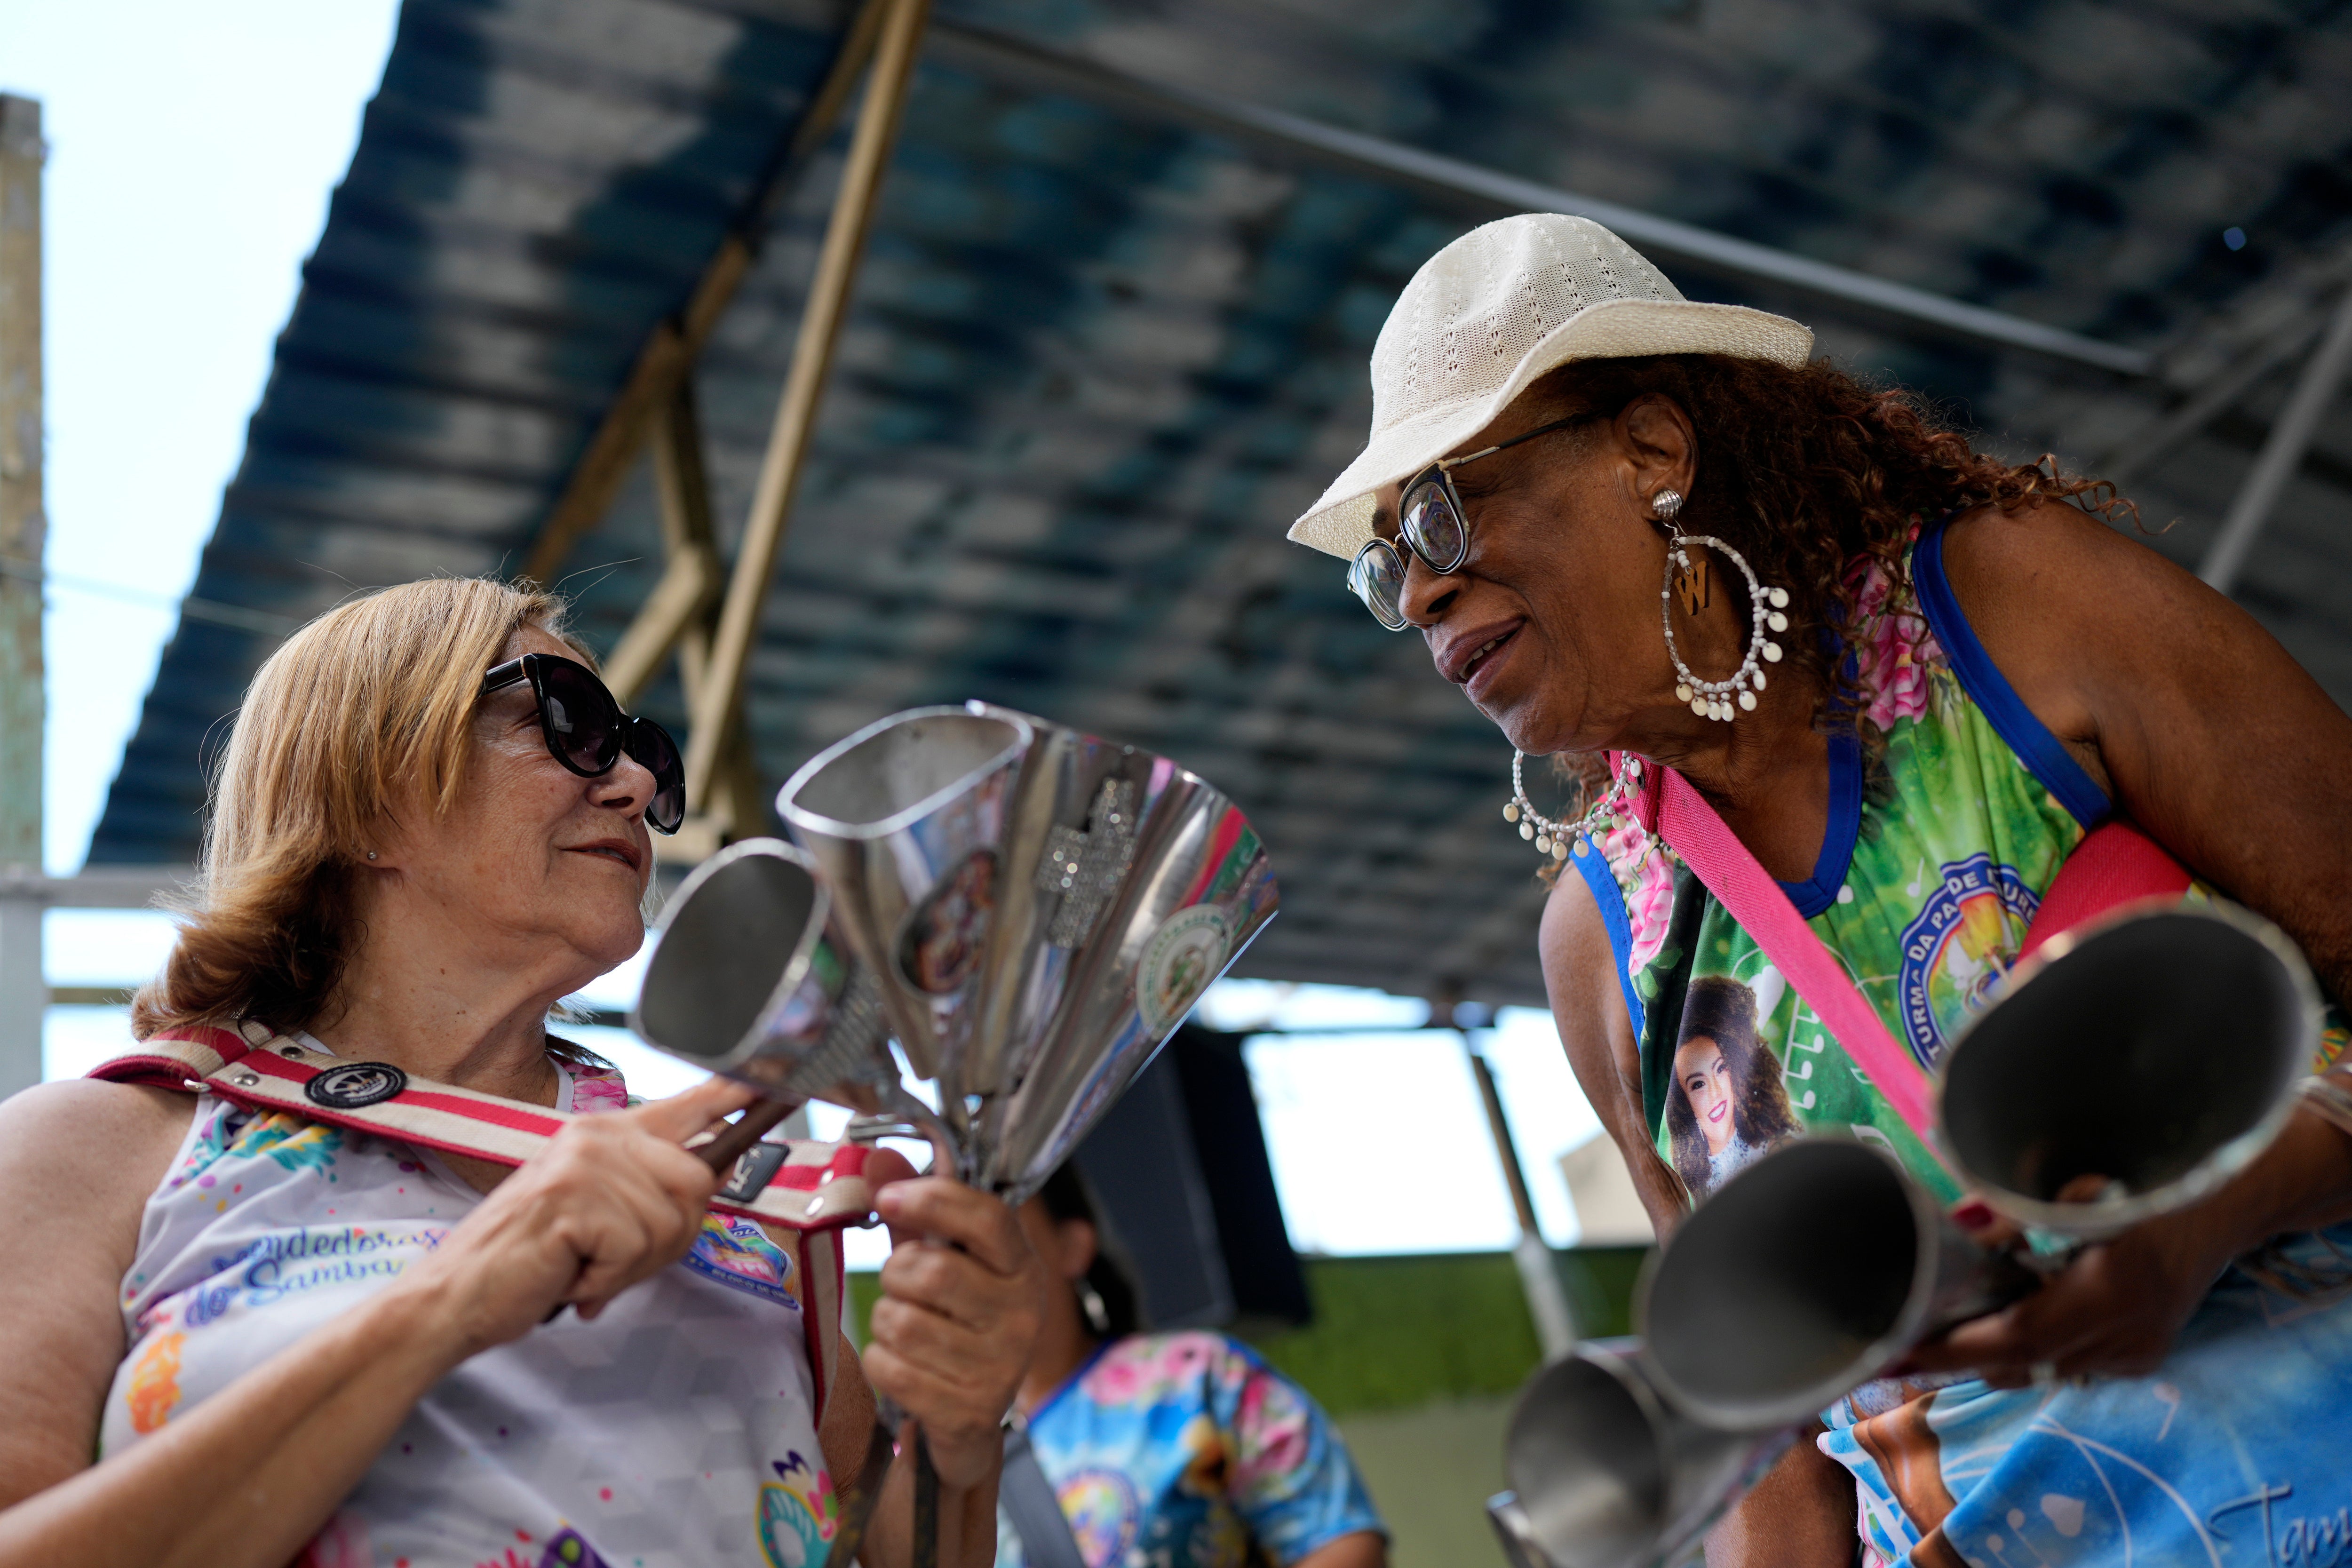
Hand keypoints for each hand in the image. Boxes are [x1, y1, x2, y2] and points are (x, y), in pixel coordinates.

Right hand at [388, 1076, 755, 1353]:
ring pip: (670, 1221)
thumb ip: (651, 1192)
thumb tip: (713, 1174)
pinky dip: (606, 1279)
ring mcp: (585, 1162)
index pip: (687, 1102)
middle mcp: (599, 1135)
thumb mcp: (600, 1215)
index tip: (778, 1077)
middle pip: (698, 1179)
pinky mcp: (574, 1200)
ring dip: (631, 1265)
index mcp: (607, 1133)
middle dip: (670, 1237)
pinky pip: (635, 1248)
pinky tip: (571, 1276)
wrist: (456, 1297)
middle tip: (614, 1261)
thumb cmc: (530, 1261)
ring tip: (583, 1267)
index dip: (738, 1091)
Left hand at [863, 1178, 1044, 1488]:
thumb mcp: (942, 1260)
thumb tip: (877, 1158)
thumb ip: (913, 1212)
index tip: (888, 1197)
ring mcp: (999, 1366)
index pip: (987, 1218)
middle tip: (902, 1284)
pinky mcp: (967, 1410)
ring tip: (908, 1328)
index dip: (933, 1200)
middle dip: (895, 1273)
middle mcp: (1022, 1315)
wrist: (970, 1419)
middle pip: (930, 1271)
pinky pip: (890, 1368)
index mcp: (1022, 1267)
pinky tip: (905, 1366)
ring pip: (902, 1322)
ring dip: (887, 1321)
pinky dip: (882, 1363)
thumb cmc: (955, 1322)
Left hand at [1903, 1201, 2231, 1386]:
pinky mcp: (2143, 1356)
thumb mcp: (2082, 1192)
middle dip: (1962, 1355)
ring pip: (2043, 1370)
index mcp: (2108, 1291)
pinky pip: (2071, 1364)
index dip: (1953, 1348)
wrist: (2222, 1208)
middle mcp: (2124, 1335)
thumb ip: (2018, 1215)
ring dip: (1996, 1352)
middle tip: (1908, 1338)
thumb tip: (1961, 1225)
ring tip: (1949, 1328)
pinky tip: (2014, 1318)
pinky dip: (2036, 1348)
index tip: (1900, 1351)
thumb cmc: (2147, 1187)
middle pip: (2023, 1364)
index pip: (2015, 1337)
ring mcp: (2137, 1352)